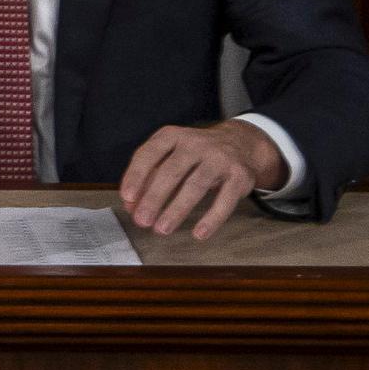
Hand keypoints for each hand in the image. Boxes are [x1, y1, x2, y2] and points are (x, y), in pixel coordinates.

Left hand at [118, 115, 283, 238]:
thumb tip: (131, 206)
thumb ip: (151, 178)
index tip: (127, 198)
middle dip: (154, 198)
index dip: (136, 175)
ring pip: (195, 185)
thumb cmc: (198, 155)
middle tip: (142, 220)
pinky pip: (224, 200)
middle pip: (171, 171)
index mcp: (172, 136)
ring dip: (177, 210)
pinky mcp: (239, 176)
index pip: (149, 154)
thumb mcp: (173, 156)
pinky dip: (211, 218)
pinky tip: (199, 234)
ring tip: (162, 229)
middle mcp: (194, 143)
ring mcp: (218, 158)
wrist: (241, 144)